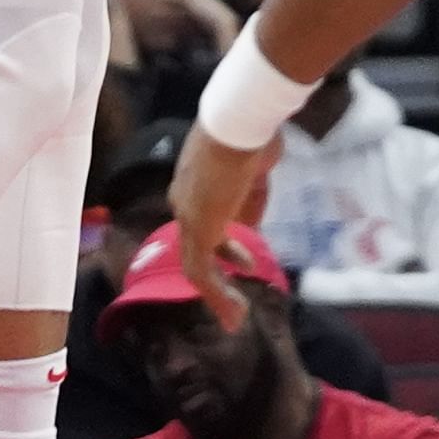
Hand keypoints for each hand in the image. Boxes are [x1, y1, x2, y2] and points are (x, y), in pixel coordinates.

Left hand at [164, 122, 277, 326]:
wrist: (239, 122)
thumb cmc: (252, 135)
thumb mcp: (254, 168)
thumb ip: (251, 193)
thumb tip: (253, 220)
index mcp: (193, 183)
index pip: (202, 223)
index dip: (224, 246)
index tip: (244, 261)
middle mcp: (184, 201)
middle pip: (196, 247)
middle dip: (217, 276)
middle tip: (236, 298)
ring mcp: (187, 216)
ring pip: (195, 266)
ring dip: (217, 295)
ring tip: (238, 316)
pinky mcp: (197, 231)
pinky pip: (202, 273)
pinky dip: (218, 296)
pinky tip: (236, 312)